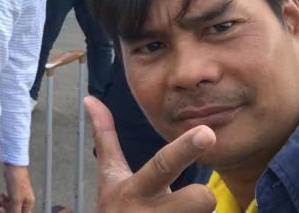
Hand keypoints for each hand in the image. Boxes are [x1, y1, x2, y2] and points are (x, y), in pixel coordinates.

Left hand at [0, 164, 34, 212]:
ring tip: (0, 200)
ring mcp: (19, 195)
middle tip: (1, 209)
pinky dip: (4, 199)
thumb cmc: (17, 179)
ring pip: (11, 206)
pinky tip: (1, 196)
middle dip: (7, 211)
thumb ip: (14, 211)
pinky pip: (8, 200)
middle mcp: (25, 200)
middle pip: (16, 212)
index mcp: (28, 204)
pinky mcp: (13, 190)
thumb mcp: (16, 199)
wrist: (13, 164)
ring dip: (4, 205)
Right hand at [85, 96, 216, 212]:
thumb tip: (91, 98)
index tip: (207, 132)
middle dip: (201, 198)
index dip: (184, 149)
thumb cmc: (115, 210)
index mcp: (136, 191)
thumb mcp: (108, 178)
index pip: (161, 166)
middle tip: (189, 201)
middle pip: (201, 199)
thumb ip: (105, 138)